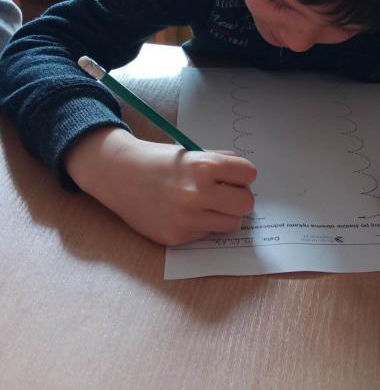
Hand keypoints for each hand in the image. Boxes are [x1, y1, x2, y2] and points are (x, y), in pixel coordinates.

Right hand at [65, 127, 256, 244]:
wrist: (120, 176)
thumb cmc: (159, 161)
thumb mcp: (192, 152)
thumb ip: (221, 162)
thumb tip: (247, 178)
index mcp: (203, 166)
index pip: (249, 174)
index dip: (243, 175)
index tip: (236, 176)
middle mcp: (197, 193)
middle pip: (246, 203)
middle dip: (239, 198)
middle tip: (226, 193)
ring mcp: (187, 218)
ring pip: (232, 223)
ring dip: (224, 214)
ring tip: (207, 204)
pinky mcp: (177, 236)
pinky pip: (207, 233)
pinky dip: (202, 224)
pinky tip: (185, 213)